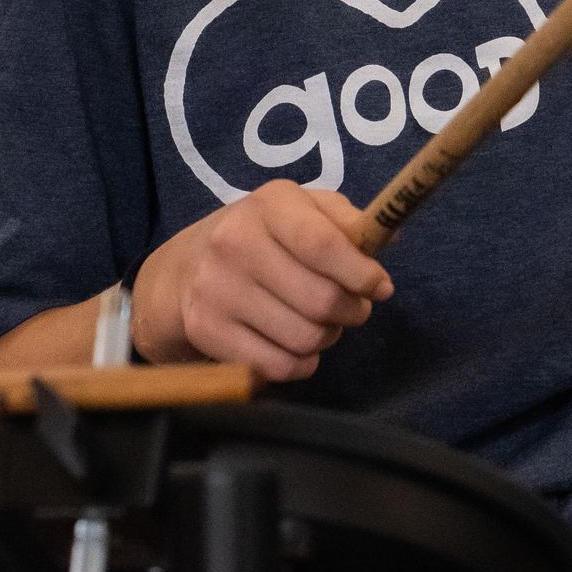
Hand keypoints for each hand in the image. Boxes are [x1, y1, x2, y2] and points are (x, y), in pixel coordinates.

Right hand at [133, 183, 392, 382]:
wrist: (183, 270)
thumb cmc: (263, 238)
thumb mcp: (302, 211)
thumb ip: (347, 221)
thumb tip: (388, 236)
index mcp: (269, 204)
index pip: (323, 244)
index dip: (361, 273)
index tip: (379, 287)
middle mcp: (234, 242)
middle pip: (320, 300)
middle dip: (352, 312)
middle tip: (351, 309)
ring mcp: (216, 289)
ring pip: (304, 338)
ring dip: (326, 338)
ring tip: (319, 323)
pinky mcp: (206, 330)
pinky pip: (278, 366)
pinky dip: (300, 364)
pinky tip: (294, 345)